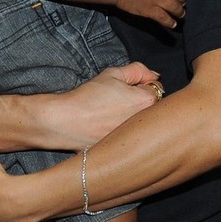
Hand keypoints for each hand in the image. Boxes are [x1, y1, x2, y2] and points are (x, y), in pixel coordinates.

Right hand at [39, 61, 162, 150]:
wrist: (65, 122)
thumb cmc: (87, 98)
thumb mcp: (113, 73)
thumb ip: (138, 70)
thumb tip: (153, 75)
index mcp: (147, 101)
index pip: (156, 87)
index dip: (139, 84)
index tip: (123, 88)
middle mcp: (146, 122)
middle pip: (153, 108)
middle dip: (140, 103)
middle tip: (117, 103)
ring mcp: (137, 139)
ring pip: (142, 123)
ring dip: (133, 119)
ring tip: (110, 116)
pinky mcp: (126, 151)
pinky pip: (132, 139)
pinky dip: (124, 134)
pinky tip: (107, 130)